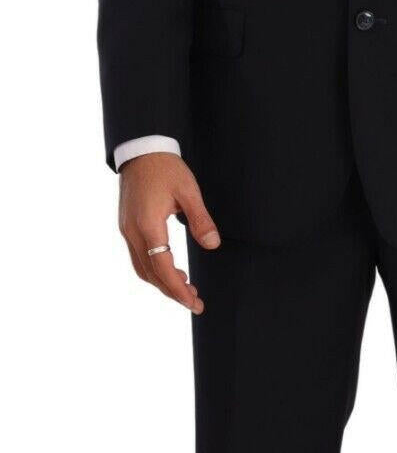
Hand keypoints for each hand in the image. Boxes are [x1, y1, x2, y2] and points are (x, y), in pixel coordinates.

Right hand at [118, 153, 219, 312]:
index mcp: (148, 225)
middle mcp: (133, 232)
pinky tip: (170, 270)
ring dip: (162, 283)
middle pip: (150, 274)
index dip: (178, 289)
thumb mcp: (189, 191)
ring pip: (142, 269)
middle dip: (172, 292)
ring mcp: (127, 230)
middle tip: (195, 302)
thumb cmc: (165, 167)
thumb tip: (212, 244)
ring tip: (185, 289)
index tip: (194, 302)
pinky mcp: (127, 226)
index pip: (162, 268)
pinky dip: (154, 270)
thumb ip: (200, 220)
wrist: (140, 149)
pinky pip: (138, 257)